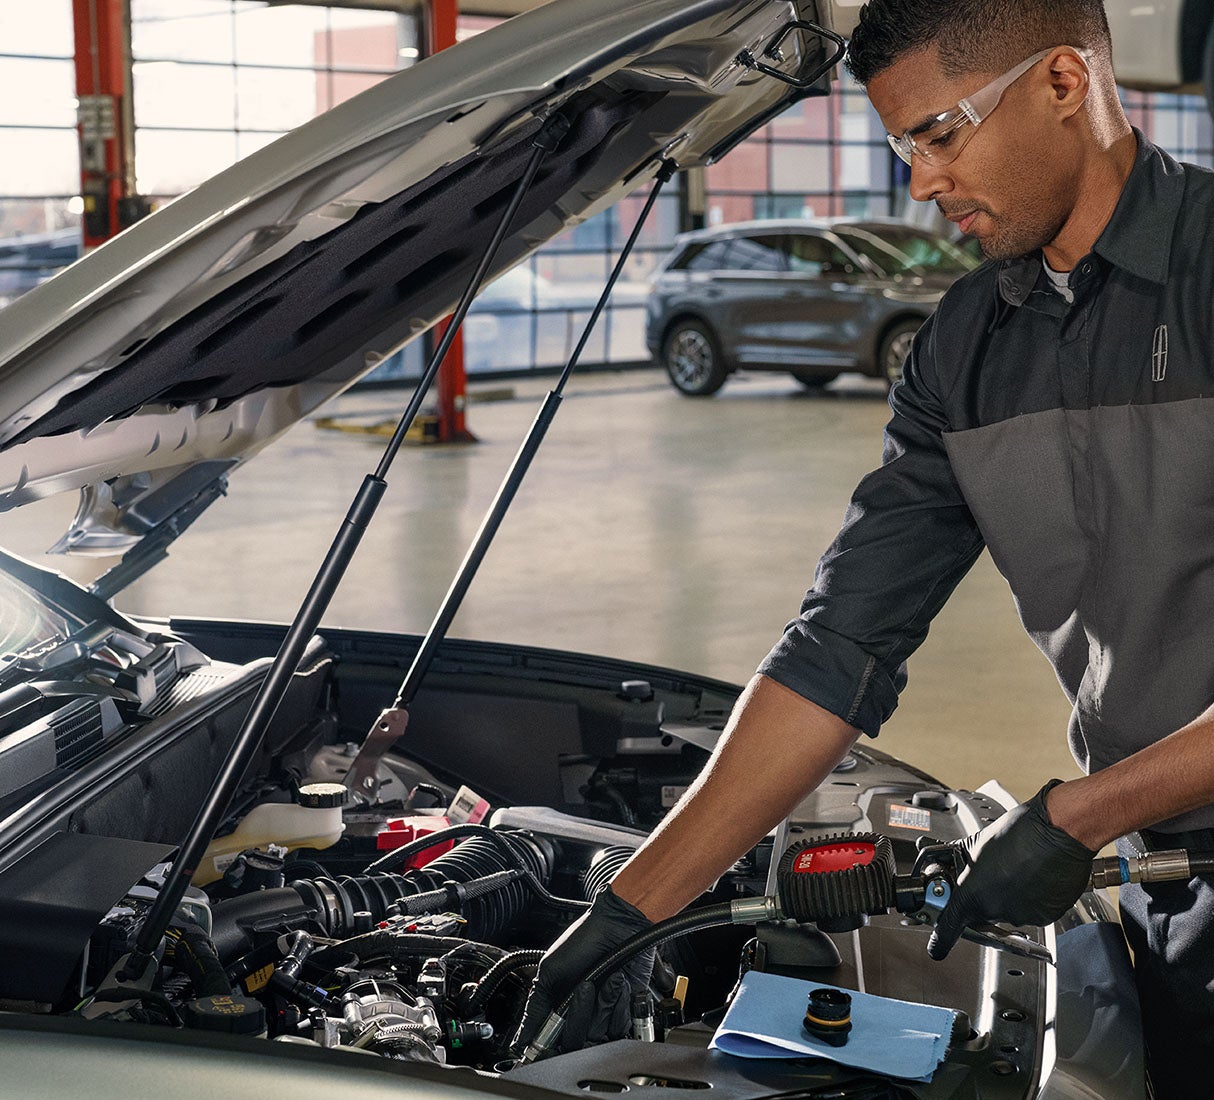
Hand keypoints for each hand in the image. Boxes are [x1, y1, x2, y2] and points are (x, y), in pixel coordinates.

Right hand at [512, 885, 653, 1054]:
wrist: (617, 925)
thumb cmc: (582, 940)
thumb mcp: (550, 971)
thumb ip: (536, 1008)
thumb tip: (519, 1040)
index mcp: (559, 1007)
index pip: (553, 1041)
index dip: (552, 1043)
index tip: (553, 1037)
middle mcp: (581, 1014)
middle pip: (577, 1041)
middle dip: (580, 1013)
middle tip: (584, 986)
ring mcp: (604, 1013)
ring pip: (600, 1034)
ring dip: (604, 1004)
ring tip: (608, 977)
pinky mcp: (627, 1010)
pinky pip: (622, 1025)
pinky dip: (621, 1003)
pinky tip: (621, 982)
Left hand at [927, 780, 1095, 960]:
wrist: (1058, 833)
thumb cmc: (1019, 832)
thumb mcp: (975, 844)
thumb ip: (957, 862)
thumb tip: (945, 864)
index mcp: (973, 895)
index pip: (949, 929)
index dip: (940, 940)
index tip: (936, 947)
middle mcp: (996, 911)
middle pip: (981, 913)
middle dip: (983, 896)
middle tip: (995, 873)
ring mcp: (1022, 916)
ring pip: (1008, 911)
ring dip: (1009, 895)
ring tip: (1019, 868)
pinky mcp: (1045, 917)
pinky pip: (1032, 911)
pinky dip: (1032, 897)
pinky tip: (1034, 876)